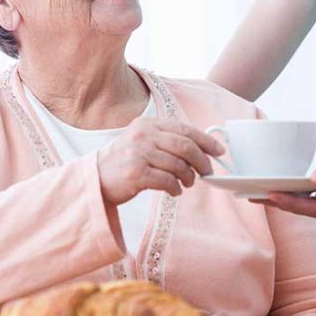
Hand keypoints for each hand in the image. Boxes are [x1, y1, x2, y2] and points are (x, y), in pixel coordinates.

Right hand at [98, 117, 224, 204]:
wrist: (95, 179)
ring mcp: (139, 154)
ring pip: (178, 165)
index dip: (205, 140)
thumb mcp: (142, 141)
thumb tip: (201, 149)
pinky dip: (176, 188)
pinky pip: (167, 181)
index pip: (184, 129)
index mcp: (147, 124)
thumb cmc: (123, 162)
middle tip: (206, 171)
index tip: (219, 150)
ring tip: (186, 183)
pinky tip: (174, 191)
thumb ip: (166, 140)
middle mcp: (143, 135)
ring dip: (188, 178)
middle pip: (185, 146)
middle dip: (202, 161)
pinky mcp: (136, 173)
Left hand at [252, 133, 315, 224]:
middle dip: (279, 203)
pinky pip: (302, 198)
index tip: (271, 195)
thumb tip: (314, 180)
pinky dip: (288, 193)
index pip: (312, 209)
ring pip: (300, 205)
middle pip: (302, 210)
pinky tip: (271, 188)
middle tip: (254, 196)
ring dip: (280, 200)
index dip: (290, 203)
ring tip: (255, 194)